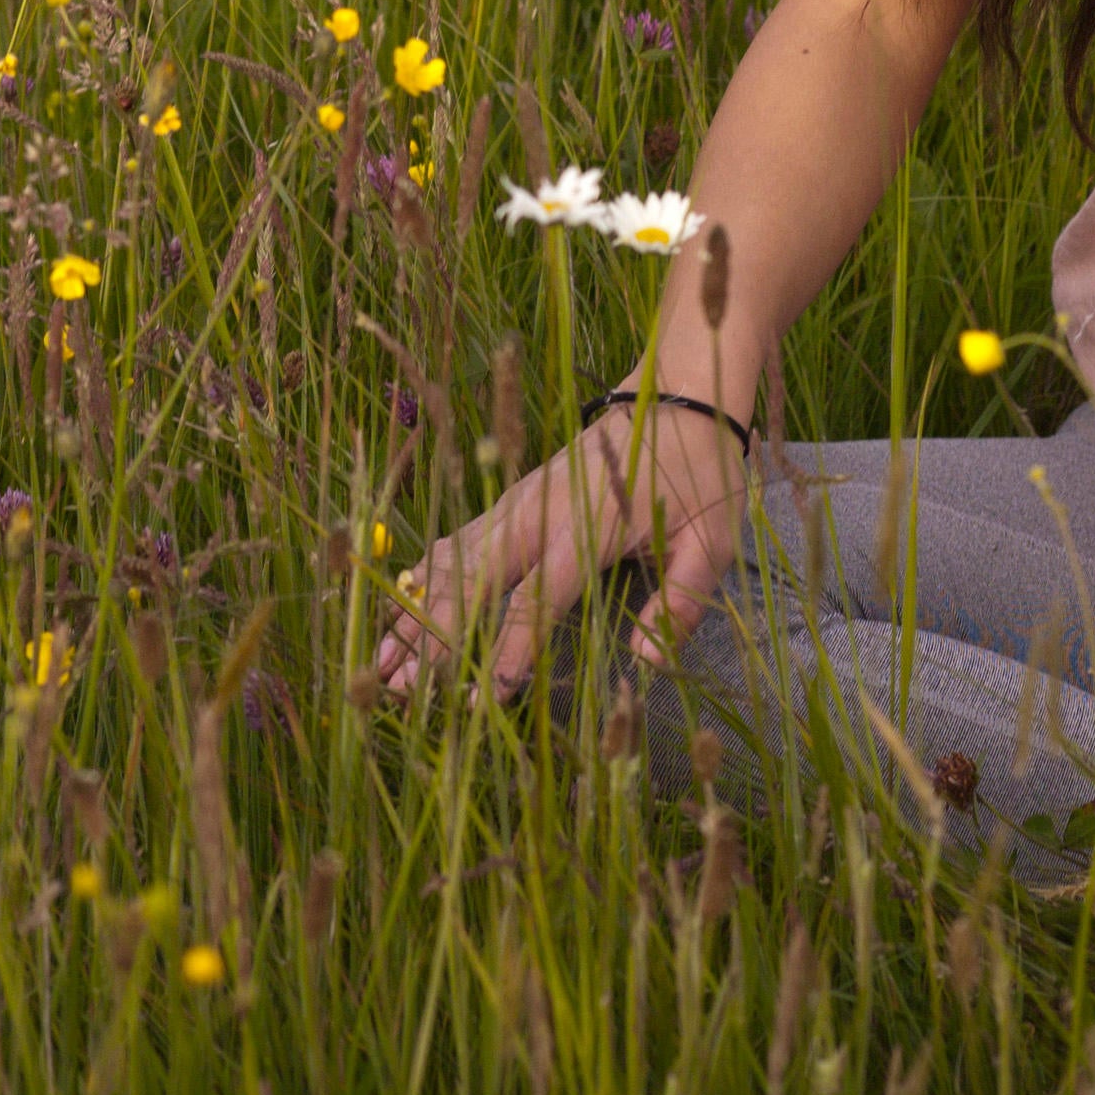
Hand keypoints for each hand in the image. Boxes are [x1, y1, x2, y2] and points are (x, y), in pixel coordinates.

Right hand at [367, 398, 756, 705]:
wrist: (674, 393)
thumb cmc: (699, 471)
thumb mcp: (713, 537)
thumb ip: (681, 600)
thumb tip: (646, 663)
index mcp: (586, 529)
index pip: (536, 600)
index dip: (507, 651)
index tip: (480, 700)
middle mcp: (538, 515)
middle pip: (473, 582)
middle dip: (434, 637)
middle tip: (401, 688)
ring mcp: (517, 502)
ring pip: (453, 561)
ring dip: (415, 610)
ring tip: (382, 659)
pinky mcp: (510, 497)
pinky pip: (456, 539)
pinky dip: (422, 574)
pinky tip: (397, 604)